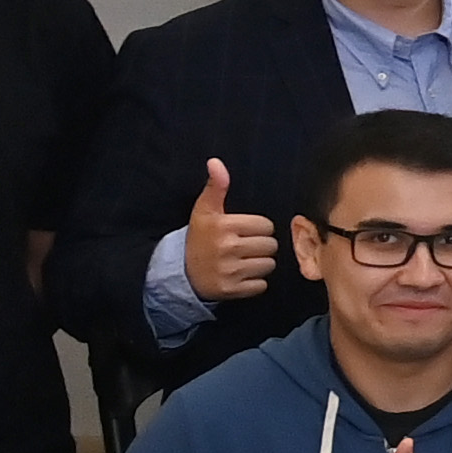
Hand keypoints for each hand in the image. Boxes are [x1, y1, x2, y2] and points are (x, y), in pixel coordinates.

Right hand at [184, 158, 280, 302]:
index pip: (266, 225)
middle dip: (260, 246)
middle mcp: (228, 248)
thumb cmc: (199, 238)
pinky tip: (240, 276)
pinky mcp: (232, 290)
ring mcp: (230, 271)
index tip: (242, 231)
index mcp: (224, 226)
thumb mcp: (204, 210)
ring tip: (242, 261)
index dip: (257, 228)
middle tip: (244, 247)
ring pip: (268, 265)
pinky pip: (261, 285)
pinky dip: (254, 283)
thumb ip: (216, 186)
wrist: (181, 273)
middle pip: (270, 246)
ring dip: (259, 264)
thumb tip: (216, 162)